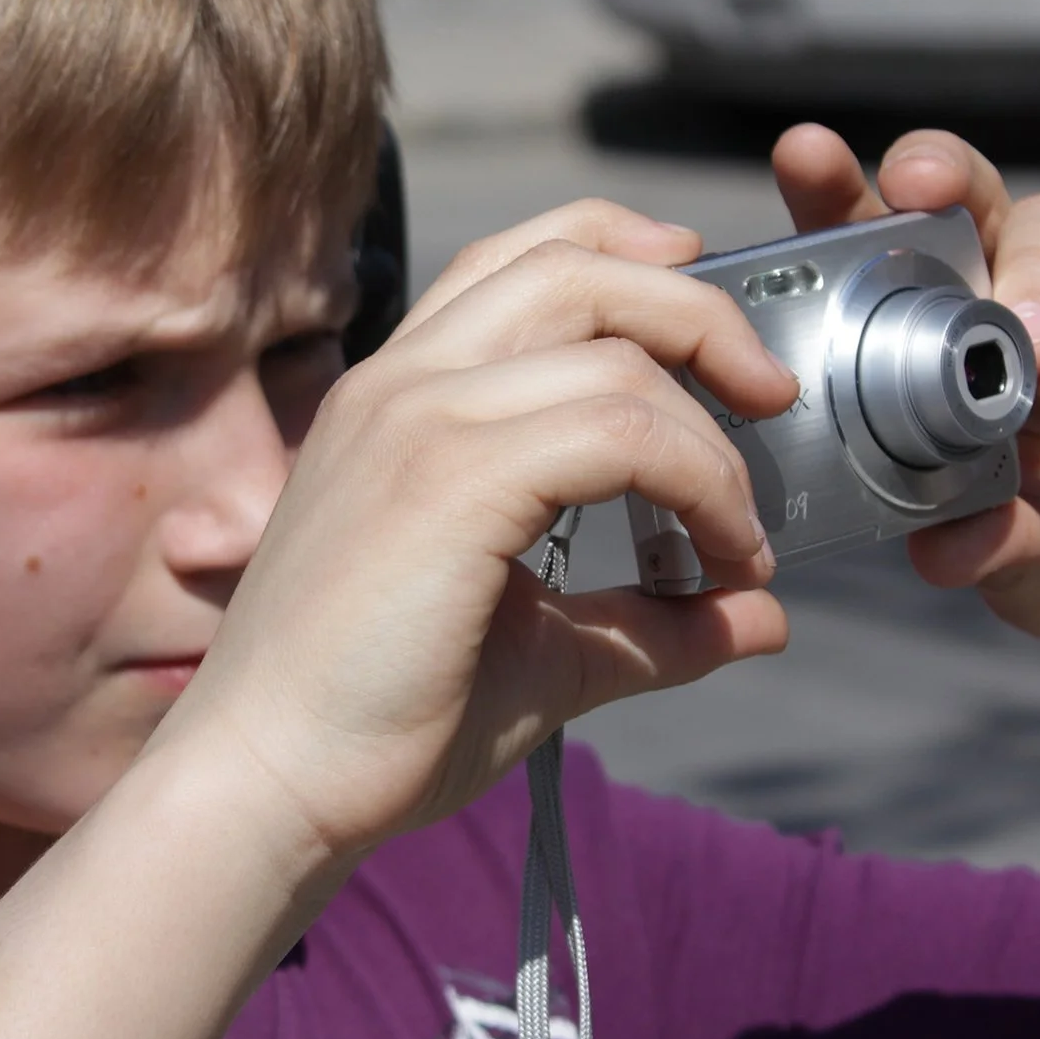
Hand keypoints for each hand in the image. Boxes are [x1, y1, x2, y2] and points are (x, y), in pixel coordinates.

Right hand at [159, 202, 797, 861]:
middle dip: (701, 312)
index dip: (631, 255)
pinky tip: (719, 558)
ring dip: (712, 429)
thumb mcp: (543, 650)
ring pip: (612, 340)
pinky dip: (698, 482)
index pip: (521, 258)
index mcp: (399, 395)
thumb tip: (762, 618)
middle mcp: (402, 381)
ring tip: (741, 529)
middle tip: (771, 399)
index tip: (712, 320)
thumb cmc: (377, 722)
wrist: (268, 783)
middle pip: (577, 261)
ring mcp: (417, 418)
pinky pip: (618, 429)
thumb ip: (645, 620)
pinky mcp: (449, 478)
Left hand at [769, 124, 1039, 668]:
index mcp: (946, 354)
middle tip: (907, 181)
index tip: (801, 164)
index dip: (840, 212)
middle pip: (965, 207)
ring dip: (1028, 271)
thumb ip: (995, 555)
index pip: (884, 264)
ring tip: (1024, 339)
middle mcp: (1018, 308)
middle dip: (932, 174)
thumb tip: (938, 554)